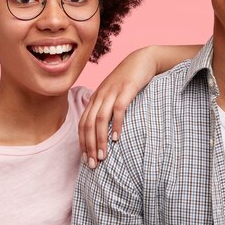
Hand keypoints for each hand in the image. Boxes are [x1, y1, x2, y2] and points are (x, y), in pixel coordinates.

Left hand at [79, 46, 156, 168]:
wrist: (142, 60)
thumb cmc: (129, 80)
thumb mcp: (114, 94)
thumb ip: (107, 109)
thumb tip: (105, 132)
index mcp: (95, 98)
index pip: (82, 124)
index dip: (82, 143)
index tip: (86, 159)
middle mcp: (99, 96)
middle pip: (88, 125)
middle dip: (89, 146)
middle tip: (92, 164)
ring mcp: (112, 92)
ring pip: (99, 120)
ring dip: (100, 140)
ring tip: (103, 157)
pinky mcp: (126, 90)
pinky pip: (118, 110)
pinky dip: (116, 126)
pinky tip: (117, 139)